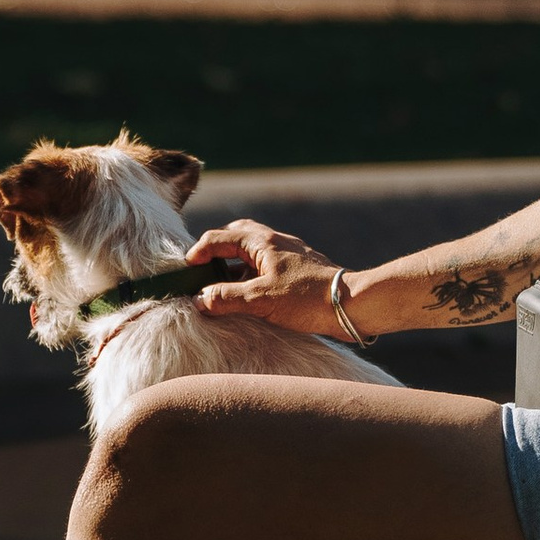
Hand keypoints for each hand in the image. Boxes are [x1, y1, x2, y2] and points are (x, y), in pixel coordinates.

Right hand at [183, 219, 347, 336]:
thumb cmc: (306, 298)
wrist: (352, 304)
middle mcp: (274, 241)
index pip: (218, 238)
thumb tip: (199, 299)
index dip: (198, 252)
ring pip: (253, 251)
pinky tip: (252, 296)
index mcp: (261, 242)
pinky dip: (252, 275)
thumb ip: (226, 299)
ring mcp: (289, 254)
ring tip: (223, 287)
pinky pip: (266, 264)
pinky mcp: (299, 269)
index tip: (186, 269)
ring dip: (235, 265)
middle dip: (217, 250)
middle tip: (204, 269)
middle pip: (237, 235)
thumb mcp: (260, 300)